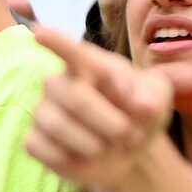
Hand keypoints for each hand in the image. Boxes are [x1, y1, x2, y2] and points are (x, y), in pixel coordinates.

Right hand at [25, 27, 173, 190]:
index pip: (74, 52)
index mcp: (90, 66)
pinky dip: (70, 158)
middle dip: (107, 120)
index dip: (57, 42)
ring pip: (57, 125)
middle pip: (74, 96)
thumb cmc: (140, 115)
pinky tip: (84, 156)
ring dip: (93, 142)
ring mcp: (43, 111)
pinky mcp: (34, 140)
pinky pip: (41, 148)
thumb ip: (153, 94)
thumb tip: (143, 104)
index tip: (40, 34)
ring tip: (110, 147)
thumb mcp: (158, 98)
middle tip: (129, 134)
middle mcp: (60, 84)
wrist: (130, 153)